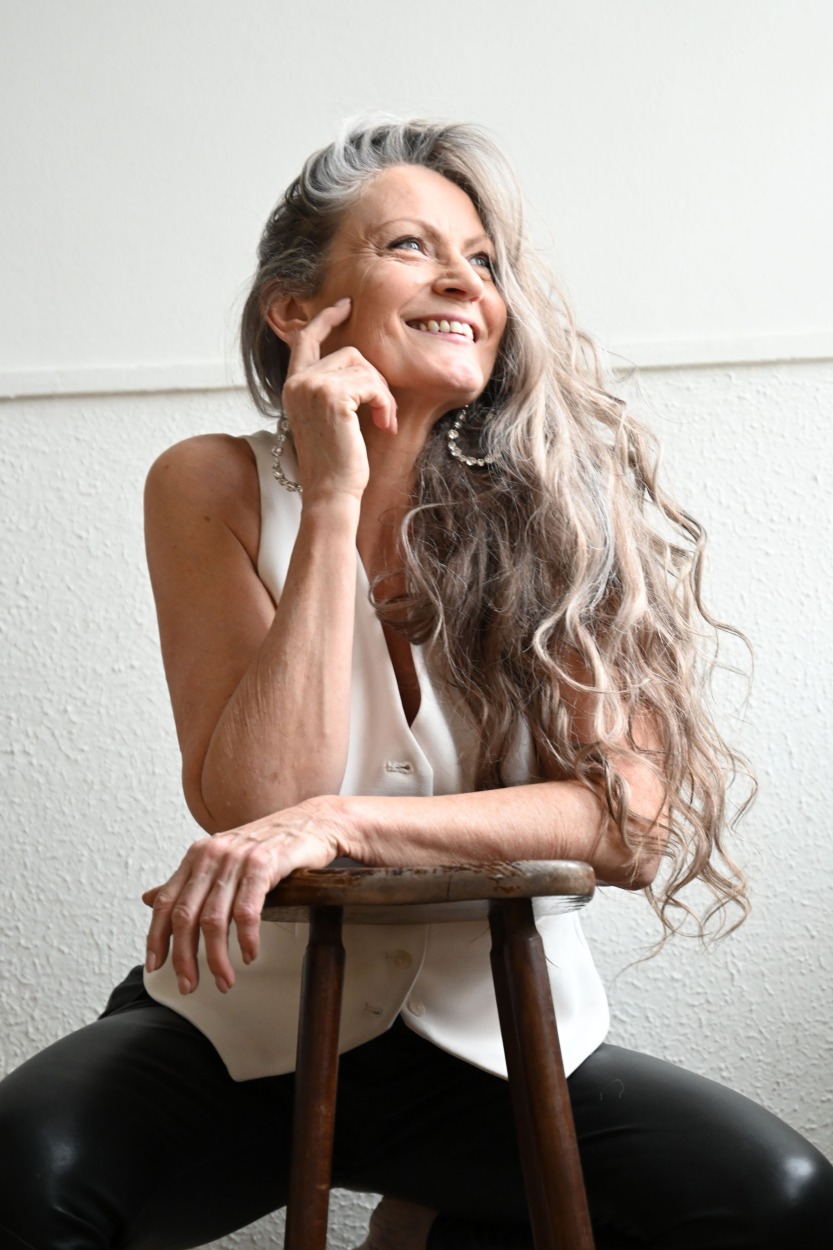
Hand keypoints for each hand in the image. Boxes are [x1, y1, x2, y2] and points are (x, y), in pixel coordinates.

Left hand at [142, 796, 347, 994]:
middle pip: (185, 916)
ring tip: (225, 980)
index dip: (156, 937)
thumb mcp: (223, 859)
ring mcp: (237, 858)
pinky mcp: (265, 863)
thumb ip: (188, 882)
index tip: (156, 966)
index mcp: (197, 856)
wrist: (314, 823)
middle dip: (185, 958)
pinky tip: (248, 954)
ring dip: (217, 958)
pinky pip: (246, 911)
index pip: (166, 902)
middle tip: (189, 985)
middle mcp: (212, 855)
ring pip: (214, 919)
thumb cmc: (269, 845)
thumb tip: (149, 900)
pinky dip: (245, 939)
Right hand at [280, 298, 396, 501]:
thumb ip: (332, 389)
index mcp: (293, 386)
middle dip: (374, 379)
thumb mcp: (328, 419)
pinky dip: (385, 402)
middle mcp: (298, 382)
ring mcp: (312, 387)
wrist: (330, 492)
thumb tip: (357, 363)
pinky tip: (384, 425)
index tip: (345, 305)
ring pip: (364, 367)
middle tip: (384, 411)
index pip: (306, 339)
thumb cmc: (335, 463)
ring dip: (383, 394)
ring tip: (384, 421)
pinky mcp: (332, 396)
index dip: (326, 318)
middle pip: (349, 352)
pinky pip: (372, 383)